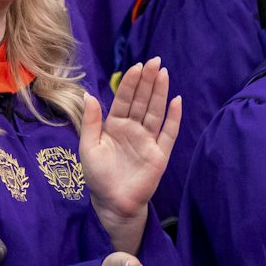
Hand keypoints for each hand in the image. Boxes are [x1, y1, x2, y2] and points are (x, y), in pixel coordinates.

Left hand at [79, 58, 181, 253]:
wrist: (113, 204)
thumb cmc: (98, 177)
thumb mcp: (88, 147)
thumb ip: (91, 122)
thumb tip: (89, 95)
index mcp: (115, 125)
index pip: (124, 99)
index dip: (130, 83)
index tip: (137, 66)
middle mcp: (133, 129)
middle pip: (142, 100)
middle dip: (148, 81)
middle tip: (155, 61)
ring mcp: (148, 140)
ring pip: (156, 111)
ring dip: (160, 93)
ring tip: (164, 73)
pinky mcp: (160, 154)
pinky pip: (169, 133)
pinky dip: (174, 118)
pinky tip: (177, 101)